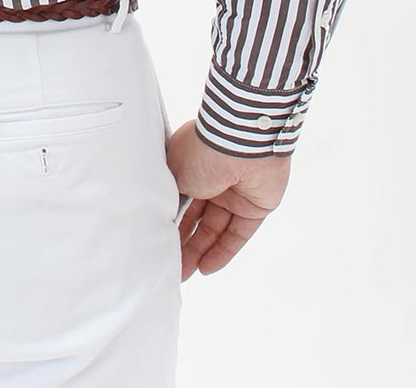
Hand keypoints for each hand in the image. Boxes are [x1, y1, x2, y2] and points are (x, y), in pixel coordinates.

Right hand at [166, 119, 291, 280]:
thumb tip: (163, 215)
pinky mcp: (256, 208)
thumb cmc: (202, 150)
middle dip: (184, 244)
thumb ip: (171, 195)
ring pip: (215, 230)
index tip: (158, 242)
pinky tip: (207, 268)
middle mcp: (213, 180)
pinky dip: (223, 252)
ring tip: (185, 274)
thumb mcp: (174, 172)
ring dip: (200, 252)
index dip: (171, 222)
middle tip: (172, 267)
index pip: (180, 201)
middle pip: (198, 219)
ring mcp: (235, 195)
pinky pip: (238, 234)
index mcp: (192, 166)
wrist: (240, 142)